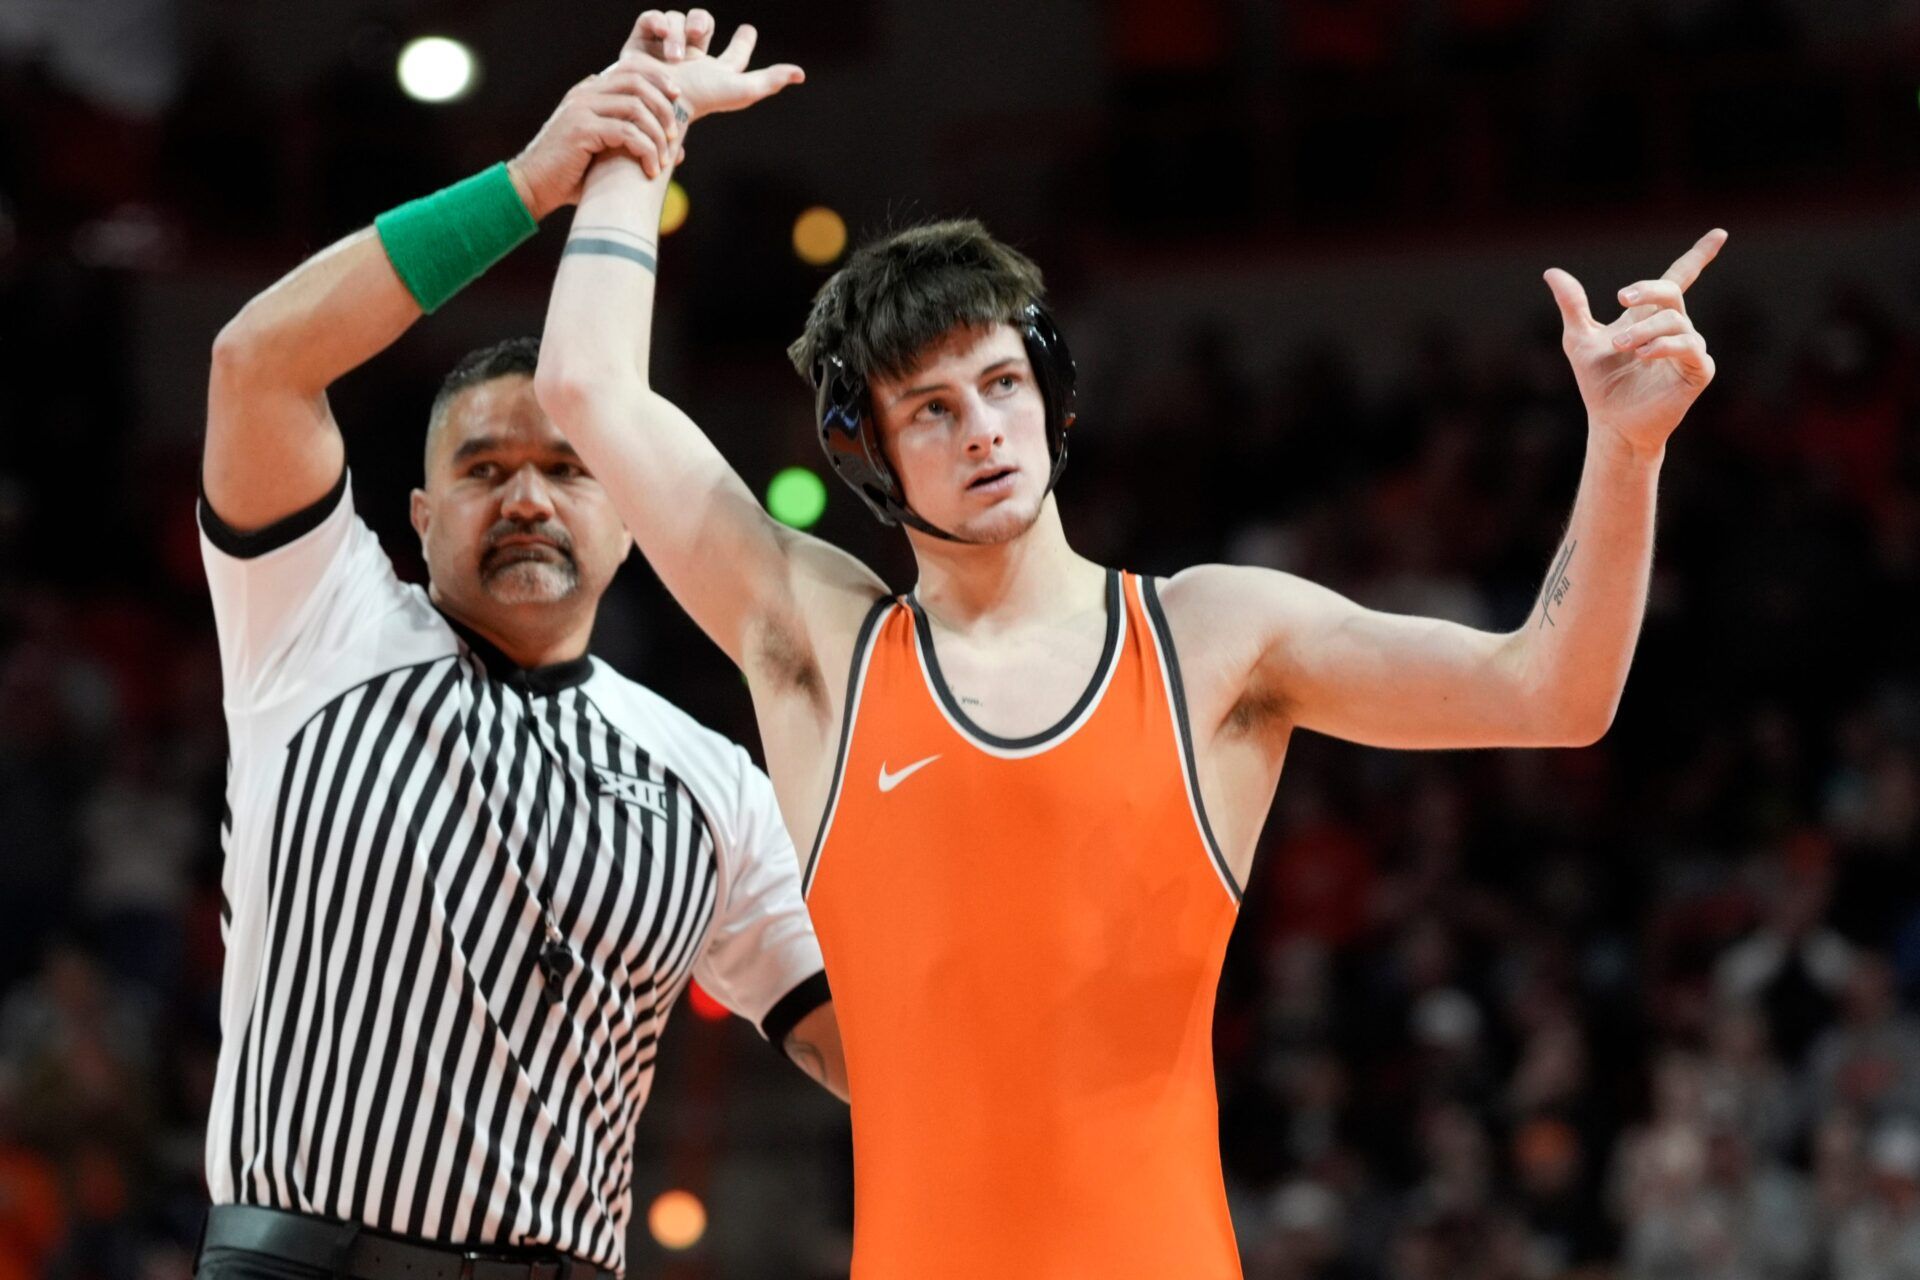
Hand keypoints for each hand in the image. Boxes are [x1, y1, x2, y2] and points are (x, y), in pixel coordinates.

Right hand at [507, 63, 684, 217]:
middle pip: (637, 81)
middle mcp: (585, 93)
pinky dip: (646, 150)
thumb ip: (638, 146)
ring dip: (657, 133)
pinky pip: (626, 132)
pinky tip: (651, 169)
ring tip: (665, 158)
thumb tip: (678, 152)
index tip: (678, 100)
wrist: (533, 186)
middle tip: (674, 134)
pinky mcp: (581, 129)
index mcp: (590, 91)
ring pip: (635, 106)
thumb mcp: (609, 154)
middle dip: (663, 106)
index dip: (658, 79)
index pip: (630, 68)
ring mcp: (581, 108)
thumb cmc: (572, 175)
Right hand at [619, 10, 802, 134]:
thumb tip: (801, 73)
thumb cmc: (699, 100)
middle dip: (702, 22)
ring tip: (675, 56)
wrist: (654, 102)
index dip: (743, 41)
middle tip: (699, 34)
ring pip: (678, 20)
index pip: (735, 53)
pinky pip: (651, 19)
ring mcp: (665, 50)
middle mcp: (692, 59)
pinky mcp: (641, 45)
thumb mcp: (738, 90)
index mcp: (715, 71)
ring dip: (678, 34)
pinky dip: (657, 23)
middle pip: (703, 24)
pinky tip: (661, 34)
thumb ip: (769, 80)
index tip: (749, 30)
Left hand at [1544, 229, 1726, 458]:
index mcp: (1650, 316)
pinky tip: (1644, 355)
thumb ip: (1572, 306)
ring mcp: (1689, 348)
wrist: (1611, 423)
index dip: (1699, 256)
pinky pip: (1689, 347)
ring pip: (1676, 321)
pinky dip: (1665, 347)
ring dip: (1645, 330)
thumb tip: (1552, 272)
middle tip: (1620, 300)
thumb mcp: (1580, 340)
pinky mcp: (1698, 370)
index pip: (1679, 278)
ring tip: (1621, 347)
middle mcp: (1674, 327)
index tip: (1719, 234)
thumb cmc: (1599, 383)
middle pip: (1671, 293)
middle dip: (1647, 290)